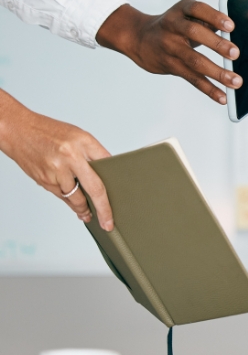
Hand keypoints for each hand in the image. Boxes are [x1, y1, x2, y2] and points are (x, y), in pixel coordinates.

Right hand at [0, 90, 113, 229]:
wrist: (18, 130)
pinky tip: (74, 206)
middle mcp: (70, 158)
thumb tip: (108, 172)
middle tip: (108, 223)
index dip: (115, 183)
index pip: (107, 168)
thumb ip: (94, 153)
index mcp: (83, 143)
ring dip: (83, 209)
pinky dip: (69, 202)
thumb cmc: (50, 132)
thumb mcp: (79, 136)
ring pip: (75, 197)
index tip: (121, 198)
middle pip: (94, 189)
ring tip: (89, 215)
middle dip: (102, 209)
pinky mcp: (44, 180)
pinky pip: (61, 196)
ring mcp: (55, 171)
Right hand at [96, 0, 247, 104]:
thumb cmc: (180, 25)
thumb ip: (228, 17)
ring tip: (236, 82)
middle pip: (195, 33)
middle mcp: (173, 26)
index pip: (197, 9)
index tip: (232, 25)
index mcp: (183, 9)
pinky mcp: (169, 65)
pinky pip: (190, 78)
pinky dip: (208, 88)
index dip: (214, 16)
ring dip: (216, 72)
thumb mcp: (197, 16)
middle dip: (217, 44)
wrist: (140, 37)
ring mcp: (169, 46)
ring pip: (194, 60)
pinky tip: (223, 97)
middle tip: (236, 53)